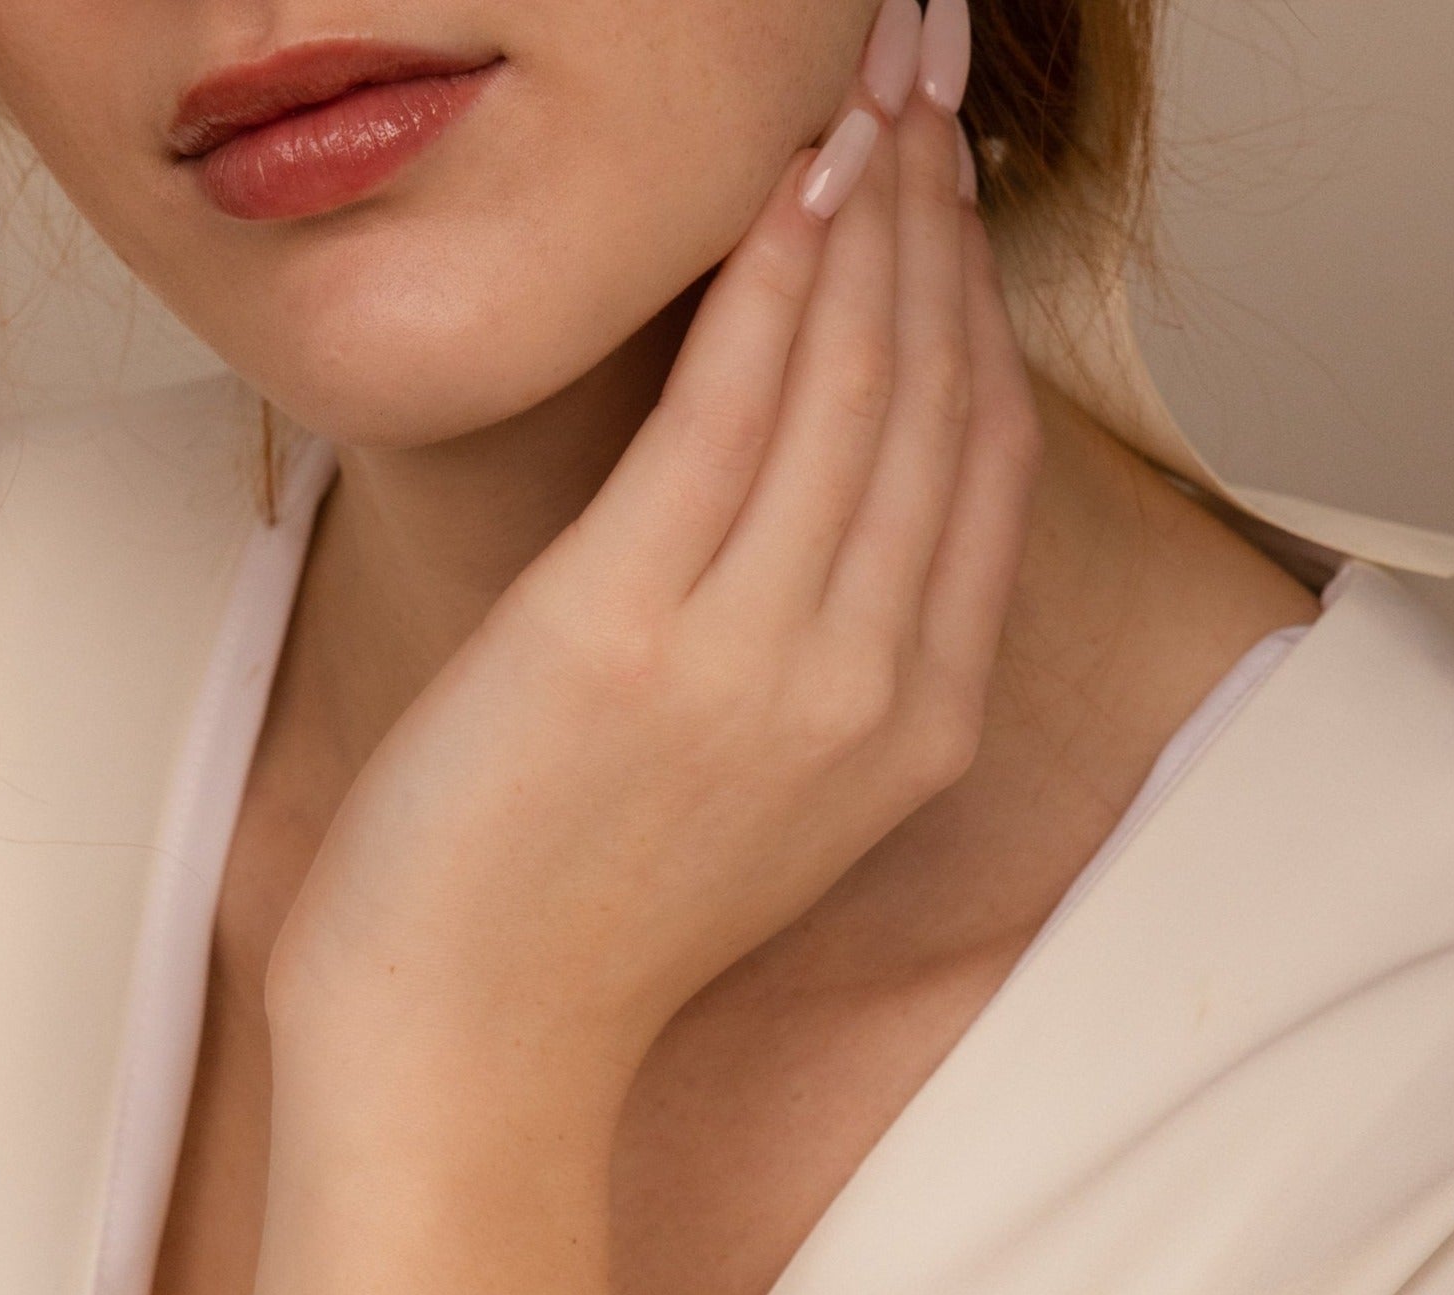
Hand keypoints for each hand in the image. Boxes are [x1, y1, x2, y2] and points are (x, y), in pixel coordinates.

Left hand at [267, 80, 1039, 1116]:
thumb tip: (821, 504)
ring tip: (859, 90)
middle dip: (938, 214)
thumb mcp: (757, 801)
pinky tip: (781, 182)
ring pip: (855, 378)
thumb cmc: (579, 923)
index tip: (948, 192)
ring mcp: (760, 661)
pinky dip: (766, 277)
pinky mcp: (629, 629)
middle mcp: (865, 686)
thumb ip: (823, 663)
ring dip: (866, 209)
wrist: (472, 1040)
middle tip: (923, 83)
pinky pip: (730, 408)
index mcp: (912, 729)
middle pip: (937, 394)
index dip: (976, 302)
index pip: (981, 461)